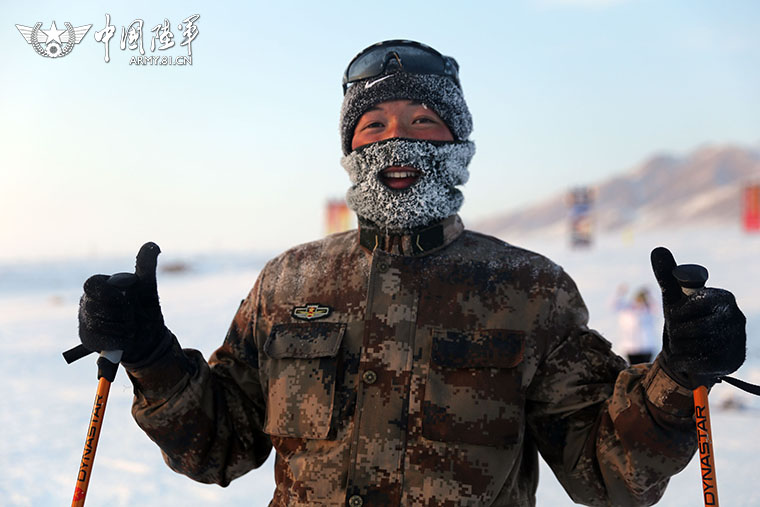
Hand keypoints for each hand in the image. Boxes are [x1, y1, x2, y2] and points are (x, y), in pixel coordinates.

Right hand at [78, 242, 168, 364]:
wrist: (149, 337)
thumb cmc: (143, 307)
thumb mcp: (147, 287)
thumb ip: (146, 266)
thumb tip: (152, 245)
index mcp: (98, 287)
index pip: (93, 284)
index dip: (110, 293)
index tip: (127, 298)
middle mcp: (87, 304)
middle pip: (96, 306)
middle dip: (121, 312)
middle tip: (133, 315)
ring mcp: (86, 323)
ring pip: (99, 325)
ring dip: (123, 327)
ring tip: (131, 327)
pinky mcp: (89, 342)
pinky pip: (100, 341)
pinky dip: (118, 341)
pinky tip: (126, 339)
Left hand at [650, 247, 745, 387]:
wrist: (687, 353)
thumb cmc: (682, 321)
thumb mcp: (673, 297)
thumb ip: (666, 275)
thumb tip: (657, 249)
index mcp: (724, 298)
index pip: (698, 303)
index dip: (679, 312)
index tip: (673, 316)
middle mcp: (736, 317)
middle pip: (697, 327)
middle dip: (678, 332)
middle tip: (676, 334)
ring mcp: (737, 340)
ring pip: (698, 345)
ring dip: (680, 347)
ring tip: (682, 345)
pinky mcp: (733, 361)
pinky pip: (702, 362)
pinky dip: (684, 361)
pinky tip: (684, 358)